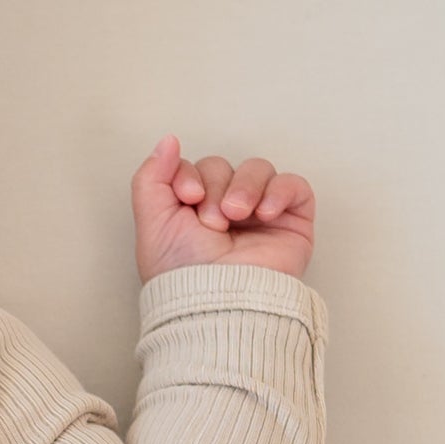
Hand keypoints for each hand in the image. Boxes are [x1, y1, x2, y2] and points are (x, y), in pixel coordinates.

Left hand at [131, 134, 314, 281]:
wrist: (217, 302)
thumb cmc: (184, 276)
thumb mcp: (152, 222)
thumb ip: (151, 176)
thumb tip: (168, 141)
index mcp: (193, 213)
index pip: (196, 168)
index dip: (190, 174)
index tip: (187, 197)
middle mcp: (226, 212)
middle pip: (224, 166)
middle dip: (215, 187)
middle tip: (212, 221)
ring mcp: (260, 217)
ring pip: (258, 169)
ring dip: (245, 187)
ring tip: (236, 216)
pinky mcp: (291, 223)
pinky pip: (293, 185)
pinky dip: (279, 191)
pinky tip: (263, 213)